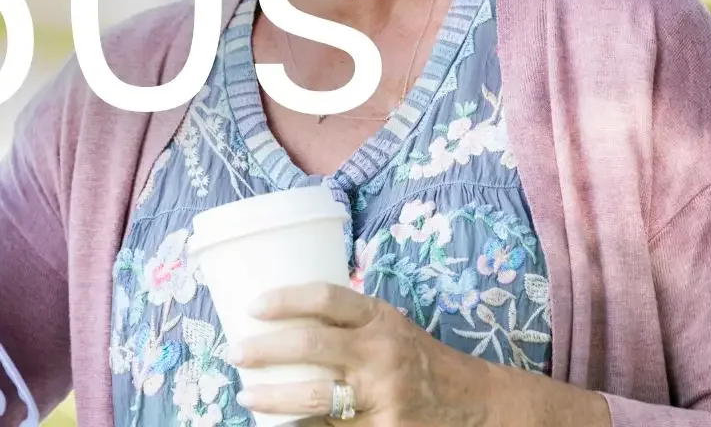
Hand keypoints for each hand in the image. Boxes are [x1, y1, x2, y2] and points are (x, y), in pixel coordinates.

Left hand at [226, 283, 602, 425]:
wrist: (474, 402)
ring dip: (273, 399)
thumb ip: (346, 321)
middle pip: (312, 344)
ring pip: (316, 398)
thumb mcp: (389, 326)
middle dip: (264, 350)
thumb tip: (276, 316)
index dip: (285, 299)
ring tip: (247, 395)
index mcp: (380, 319)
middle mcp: (382, 353)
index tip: (253, 307)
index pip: (327, 297)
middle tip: (235, 354)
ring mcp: (384, 396)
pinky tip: (279, 424)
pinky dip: (302, 426)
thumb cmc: (416, 359)